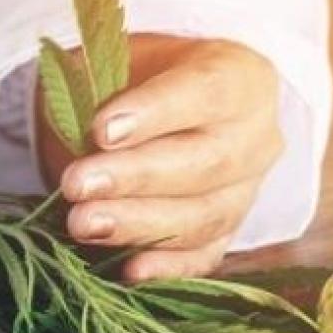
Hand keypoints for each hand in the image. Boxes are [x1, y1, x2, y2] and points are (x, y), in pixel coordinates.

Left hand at [37, 35, 282, 281]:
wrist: (154, 113)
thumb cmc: (134, 80)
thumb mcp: (118, 62)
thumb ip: (103, 89)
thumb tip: (79, 133)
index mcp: (239, 77)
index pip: (206, 92)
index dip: (155, 113)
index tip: (101, 130)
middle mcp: (255, 137)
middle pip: (207, 162)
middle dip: (136, 177)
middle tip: (78, 185)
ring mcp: (246, 191)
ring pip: (205, 216)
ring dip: (140, 225)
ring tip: (83, 224)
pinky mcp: (228, 233)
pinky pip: (204, 256)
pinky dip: (168, 266)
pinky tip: (128, 270)